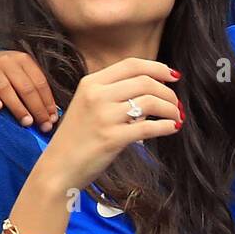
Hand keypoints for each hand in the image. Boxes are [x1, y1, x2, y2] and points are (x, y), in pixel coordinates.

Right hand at [0, 50, 58, 131]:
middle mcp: (7, 62)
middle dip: (37, 108)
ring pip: (6, 89)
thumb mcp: (22, 76)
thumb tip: (51, 116)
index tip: (52, 119)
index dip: (48, 102)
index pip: (39, 82)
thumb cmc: (6, 76)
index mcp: (23, 60)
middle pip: (25, 87)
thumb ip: (35, 91)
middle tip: (43, 125)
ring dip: (18, 108)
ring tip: (27, 122)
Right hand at [38, 57, 182, 191]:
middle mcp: (97, 95)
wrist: (58, 168)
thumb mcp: (88, 106)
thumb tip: (150, 92)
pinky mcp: (112, 138)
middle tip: (176, 104)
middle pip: (144, 81)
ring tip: (176, 117)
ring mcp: (104, 116)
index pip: (131, 65)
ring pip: (150, 102)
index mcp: (91, 83)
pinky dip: (166, 126)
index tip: (173, 76)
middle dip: (167, 92)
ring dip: (170, 109)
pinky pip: (148, 127)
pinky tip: (172, 128)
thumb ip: (113, 95)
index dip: (157, 68)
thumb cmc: (77, 140)